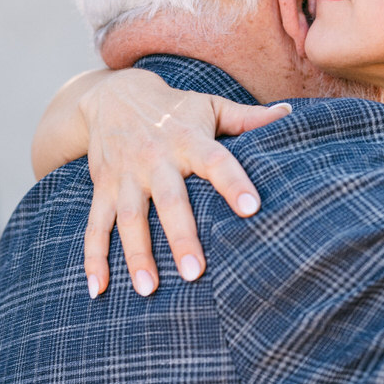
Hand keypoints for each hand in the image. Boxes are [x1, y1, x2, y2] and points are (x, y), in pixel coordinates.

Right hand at [76, 69, 290, 296]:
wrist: (112, 94)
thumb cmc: (174, 108)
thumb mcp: (211, 106)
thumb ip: (249, 118)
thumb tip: (290, 115)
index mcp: (188, 139)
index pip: (216, 161)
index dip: (233, 182)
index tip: (251, 208)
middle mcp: (155, 158)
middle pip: (169, 200)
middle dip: (180, 236)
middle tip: (195, 272)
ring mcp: (125, 176)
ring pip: (129, 218)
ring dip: (136, 254)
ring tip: (148, 289)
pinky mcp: (103, 189)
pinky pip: (95, 226)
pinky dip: (93, 258)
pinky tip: (99, 290)